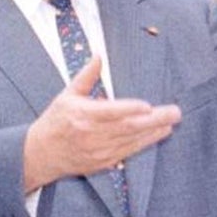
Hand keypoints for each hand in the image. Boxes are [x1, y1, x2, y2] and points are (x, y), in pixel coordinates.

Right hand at [24, 55, 181, 192]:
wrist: (41, 154)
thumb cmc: (55, 122)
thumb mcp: (66, 96)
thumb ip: (86, 76)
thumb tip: (98, 55)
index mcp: (82, 116)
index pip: (110, 112)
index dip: (130, 109)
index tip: (147, 106)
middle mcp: (92, 135)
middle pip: (128, 127)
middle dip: (154, 120)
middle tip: (175, 112)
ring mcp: (99, 150)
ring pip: (132, 141)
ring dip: (154, 131)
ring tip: (172, 121)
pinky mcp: (104, 161)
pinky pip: (129, 151)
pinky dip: (146, 142)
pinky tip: (159, 133)